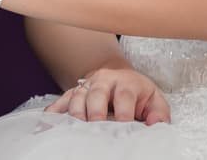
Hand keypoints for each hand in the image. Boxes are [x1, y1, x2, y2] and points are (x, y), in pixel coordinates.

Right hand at [45, 67, 169, 124]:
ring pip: (77, 96)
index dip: (123, 114)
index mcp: (126, 82)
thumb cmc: (138, 94)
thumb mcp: (154, 100)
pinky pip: (62, 100)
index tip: (123, 130)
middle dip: (95, 112)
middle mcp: (104, 80)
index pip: (124, 97)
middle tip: (96, 128)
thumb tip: (154, 125)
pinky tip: (48, 123)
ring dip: (75, 113)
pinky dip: (54, 112)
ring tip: (75, 129)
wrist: (119, 77)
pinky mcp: (74, 92)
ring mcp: (86, 85)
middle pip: (96, 93)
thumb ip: (159, 113)